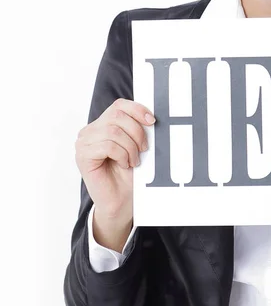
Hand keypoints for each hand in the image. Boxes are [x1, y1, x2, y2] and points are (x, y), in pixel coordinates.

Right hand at [75, 98, 154, 220]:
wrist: (122, 200)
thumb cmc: (129, 173)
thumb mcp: (136, 144)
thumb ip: (136, 127)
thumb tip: (149, 115)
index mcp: (103, 123)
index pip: (119, 105)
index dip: (137, 109)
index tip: (152, 121)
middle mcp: (90, 130)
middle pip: (117, 115)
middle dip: (136, 131)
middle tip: (143, 148)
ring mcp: (84, 143)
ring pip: (113, 131)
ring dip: (130, 146)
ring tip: (134, 160)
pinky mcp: (82, 156)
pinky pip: (107, 146)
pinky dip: (122, 155)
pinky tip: (124, 164)